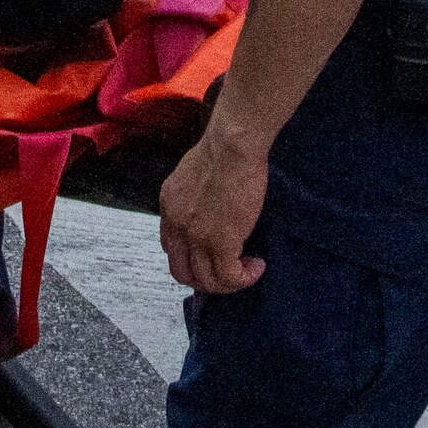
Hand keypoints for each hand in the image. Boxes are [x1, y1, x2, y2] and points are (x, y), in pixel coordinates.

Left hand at [157, 115, 269, 294]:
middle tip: (227, 271)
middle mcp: (178, 225)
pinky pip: (229, 277)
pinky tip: (257, 265)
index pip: (169, 246)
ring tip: (247, 269)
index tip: (210, 254)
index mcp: (170, 206)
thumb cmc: (223, 147)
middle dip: (204, 279)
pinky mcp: (221, 243)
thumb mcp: (194, 171)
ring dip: (228, 282)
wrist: (232, 145)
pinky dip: (244, 278)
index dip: (190, 256)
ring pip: (206, 280)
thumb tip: (210, 203)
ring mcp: (197, 237)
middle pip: (182, 271)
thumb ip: (195, 192)